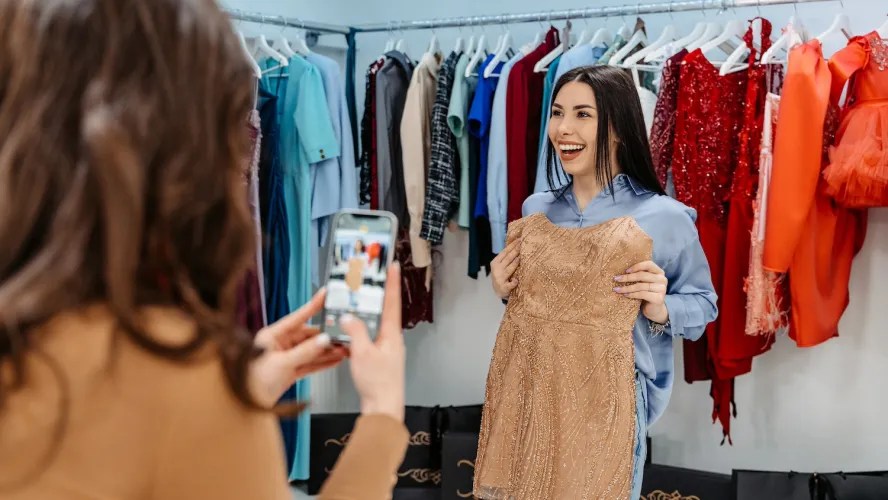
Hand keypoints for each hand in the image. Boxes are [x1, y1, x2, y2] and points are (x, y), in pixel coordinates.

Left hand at [250, 289, 348, 407]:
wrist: (246, 406)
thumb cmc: (253, 383)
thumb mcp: (282, 363)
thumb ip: (305, 352)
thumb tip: (323, 340)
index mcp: (272, 335)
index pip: (297, 317)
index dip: (312, 306)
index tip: (324, 295)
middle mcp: (279, 344)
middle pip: (307, 336)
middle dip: (325, 337)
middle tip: (341, 336)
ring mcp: (285, 358)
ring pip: (311, 351)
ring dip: (327, 351)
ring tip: (342, 349)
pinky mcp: (290, 371)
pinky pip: (310, 364)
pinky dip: (323, 363)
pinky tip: (334, 360)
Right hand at [338, 263, 405, 421]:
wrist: (383, 408)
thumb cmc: (378, 384)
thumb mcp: (362, 353)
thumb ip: (355, 331)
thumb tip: (348, 317)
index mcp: (391, 334)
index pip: (392, 302)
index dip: (391, 283)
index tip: (392, 266)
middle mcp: (391, 339)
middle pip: (382, 311)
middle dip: (374, 295)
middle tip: (368, 279)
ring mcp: (386, 349)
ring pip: (373, 326)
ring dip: (363, 315)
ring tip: (352, 305)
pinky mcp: (379, 358)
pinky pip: (367, 339)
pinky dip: (358, 333)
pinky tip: (346, 334)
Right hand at [490, 239, 519, 298]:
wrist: (498, 291)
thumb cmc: (502, 275)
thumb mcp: (501, 265)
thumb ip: (507, 257)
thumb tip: (517, 244)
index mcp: (495, 262)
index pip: (505, 252)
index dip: (512, 245)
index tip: (519, 239)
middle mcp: (497, 269)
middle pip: (507, 259)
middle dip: (515, 251)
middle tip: (522, 244)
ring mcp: (500, 278)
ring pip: (509, 269)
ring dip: (514, 264)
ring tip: (520, 258)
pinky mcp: (504, 288)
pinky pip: (510, 284)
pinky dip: (513, 282)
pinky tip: (516, 280)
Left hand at [614, 260, 668, 323]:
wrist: (654, 310)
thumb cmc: (646, 293)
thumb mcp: (643, 282)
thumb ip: (639, 275)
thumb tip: (621, 270)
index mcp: (659, 272)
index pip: (648, 264)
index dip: (636, 266)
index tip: (625, 271)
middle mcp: (662, 279)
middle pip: (642, 275)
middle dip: (627, 277)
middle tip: (616, 279)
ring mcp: (662, 289)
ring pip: (640, 286)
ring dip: (627, 287)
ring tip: (617, 289)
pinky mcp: (658, 298)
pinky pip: (642, 294)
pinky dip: (632, 294)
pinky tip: (625, 295)